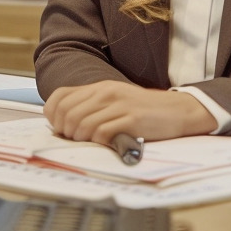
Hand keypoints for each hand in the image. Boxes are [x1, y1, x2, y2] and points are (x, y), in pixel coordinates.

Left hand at [43, 79, 215, 144]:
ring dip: (81, 139)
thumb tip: (63, 125)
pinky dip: (98, 142)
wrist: (177, 110)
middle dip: (66, 131)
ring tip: (90, 142)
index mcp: (99, 87)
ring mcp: (118, 105)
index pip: (59, 97)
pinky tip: (106, 143)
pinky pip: (102, 133)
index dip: (53, 116)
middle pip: (67, 113)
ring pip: (82, 124)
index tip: (60, 128)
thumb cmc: (144, 110)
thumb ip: (91, 108)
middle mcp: (106, 92)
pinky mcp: (131, 119)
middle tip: (76, 140)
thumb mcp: (114, 101)